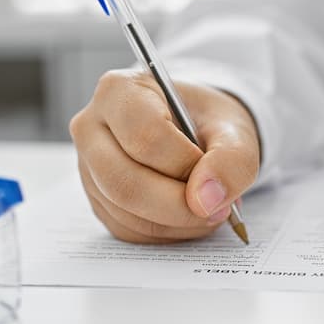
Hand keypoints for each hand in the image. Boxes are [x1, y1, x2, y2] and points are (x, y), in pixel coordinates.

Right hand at [70, 70, 260, 242]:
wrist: (197, 132)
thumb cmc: (209, 122)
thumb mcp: (234, 130)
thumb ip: (231, 159)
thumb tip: (206, 200)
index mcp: (119, 91)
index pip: (145, 138)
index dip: (184, 165)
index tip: (213, 172)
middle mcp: (91, 127)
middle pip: (125, 183)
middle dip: (178, 206)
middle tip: (218, 209)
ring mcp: (89, 167)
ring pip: (126, 213)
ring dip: (177, 222)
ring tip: (210, 209)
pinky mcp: (97, 199)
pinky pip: (128, 229)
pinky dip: (167, 232)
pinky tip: (189, 216)